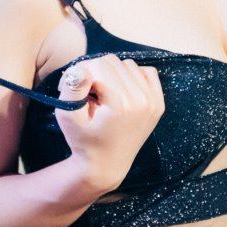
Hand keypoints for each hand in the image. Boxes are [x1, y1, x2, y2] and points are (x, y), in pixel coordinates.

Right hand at [53, 54, 164, 192]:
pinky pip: (146, 72)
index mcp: (121, 104)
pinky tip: (120, 92)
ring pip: (127, 65)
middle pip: (112, 62)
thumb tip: (80, 68)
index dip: (81, 72)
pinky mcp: (158, 102)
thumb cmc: (83, 141)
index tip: (74, 89)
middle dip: (95, 71)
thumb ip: (72, 89)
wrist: (106, 165)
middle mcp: (142, 100)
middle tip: (86, 92)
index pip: (98, 64)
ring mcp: (153, 101)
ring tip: (103, 94)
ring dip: (112, 74)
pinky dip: (131, 76)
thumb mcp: (68, 116)